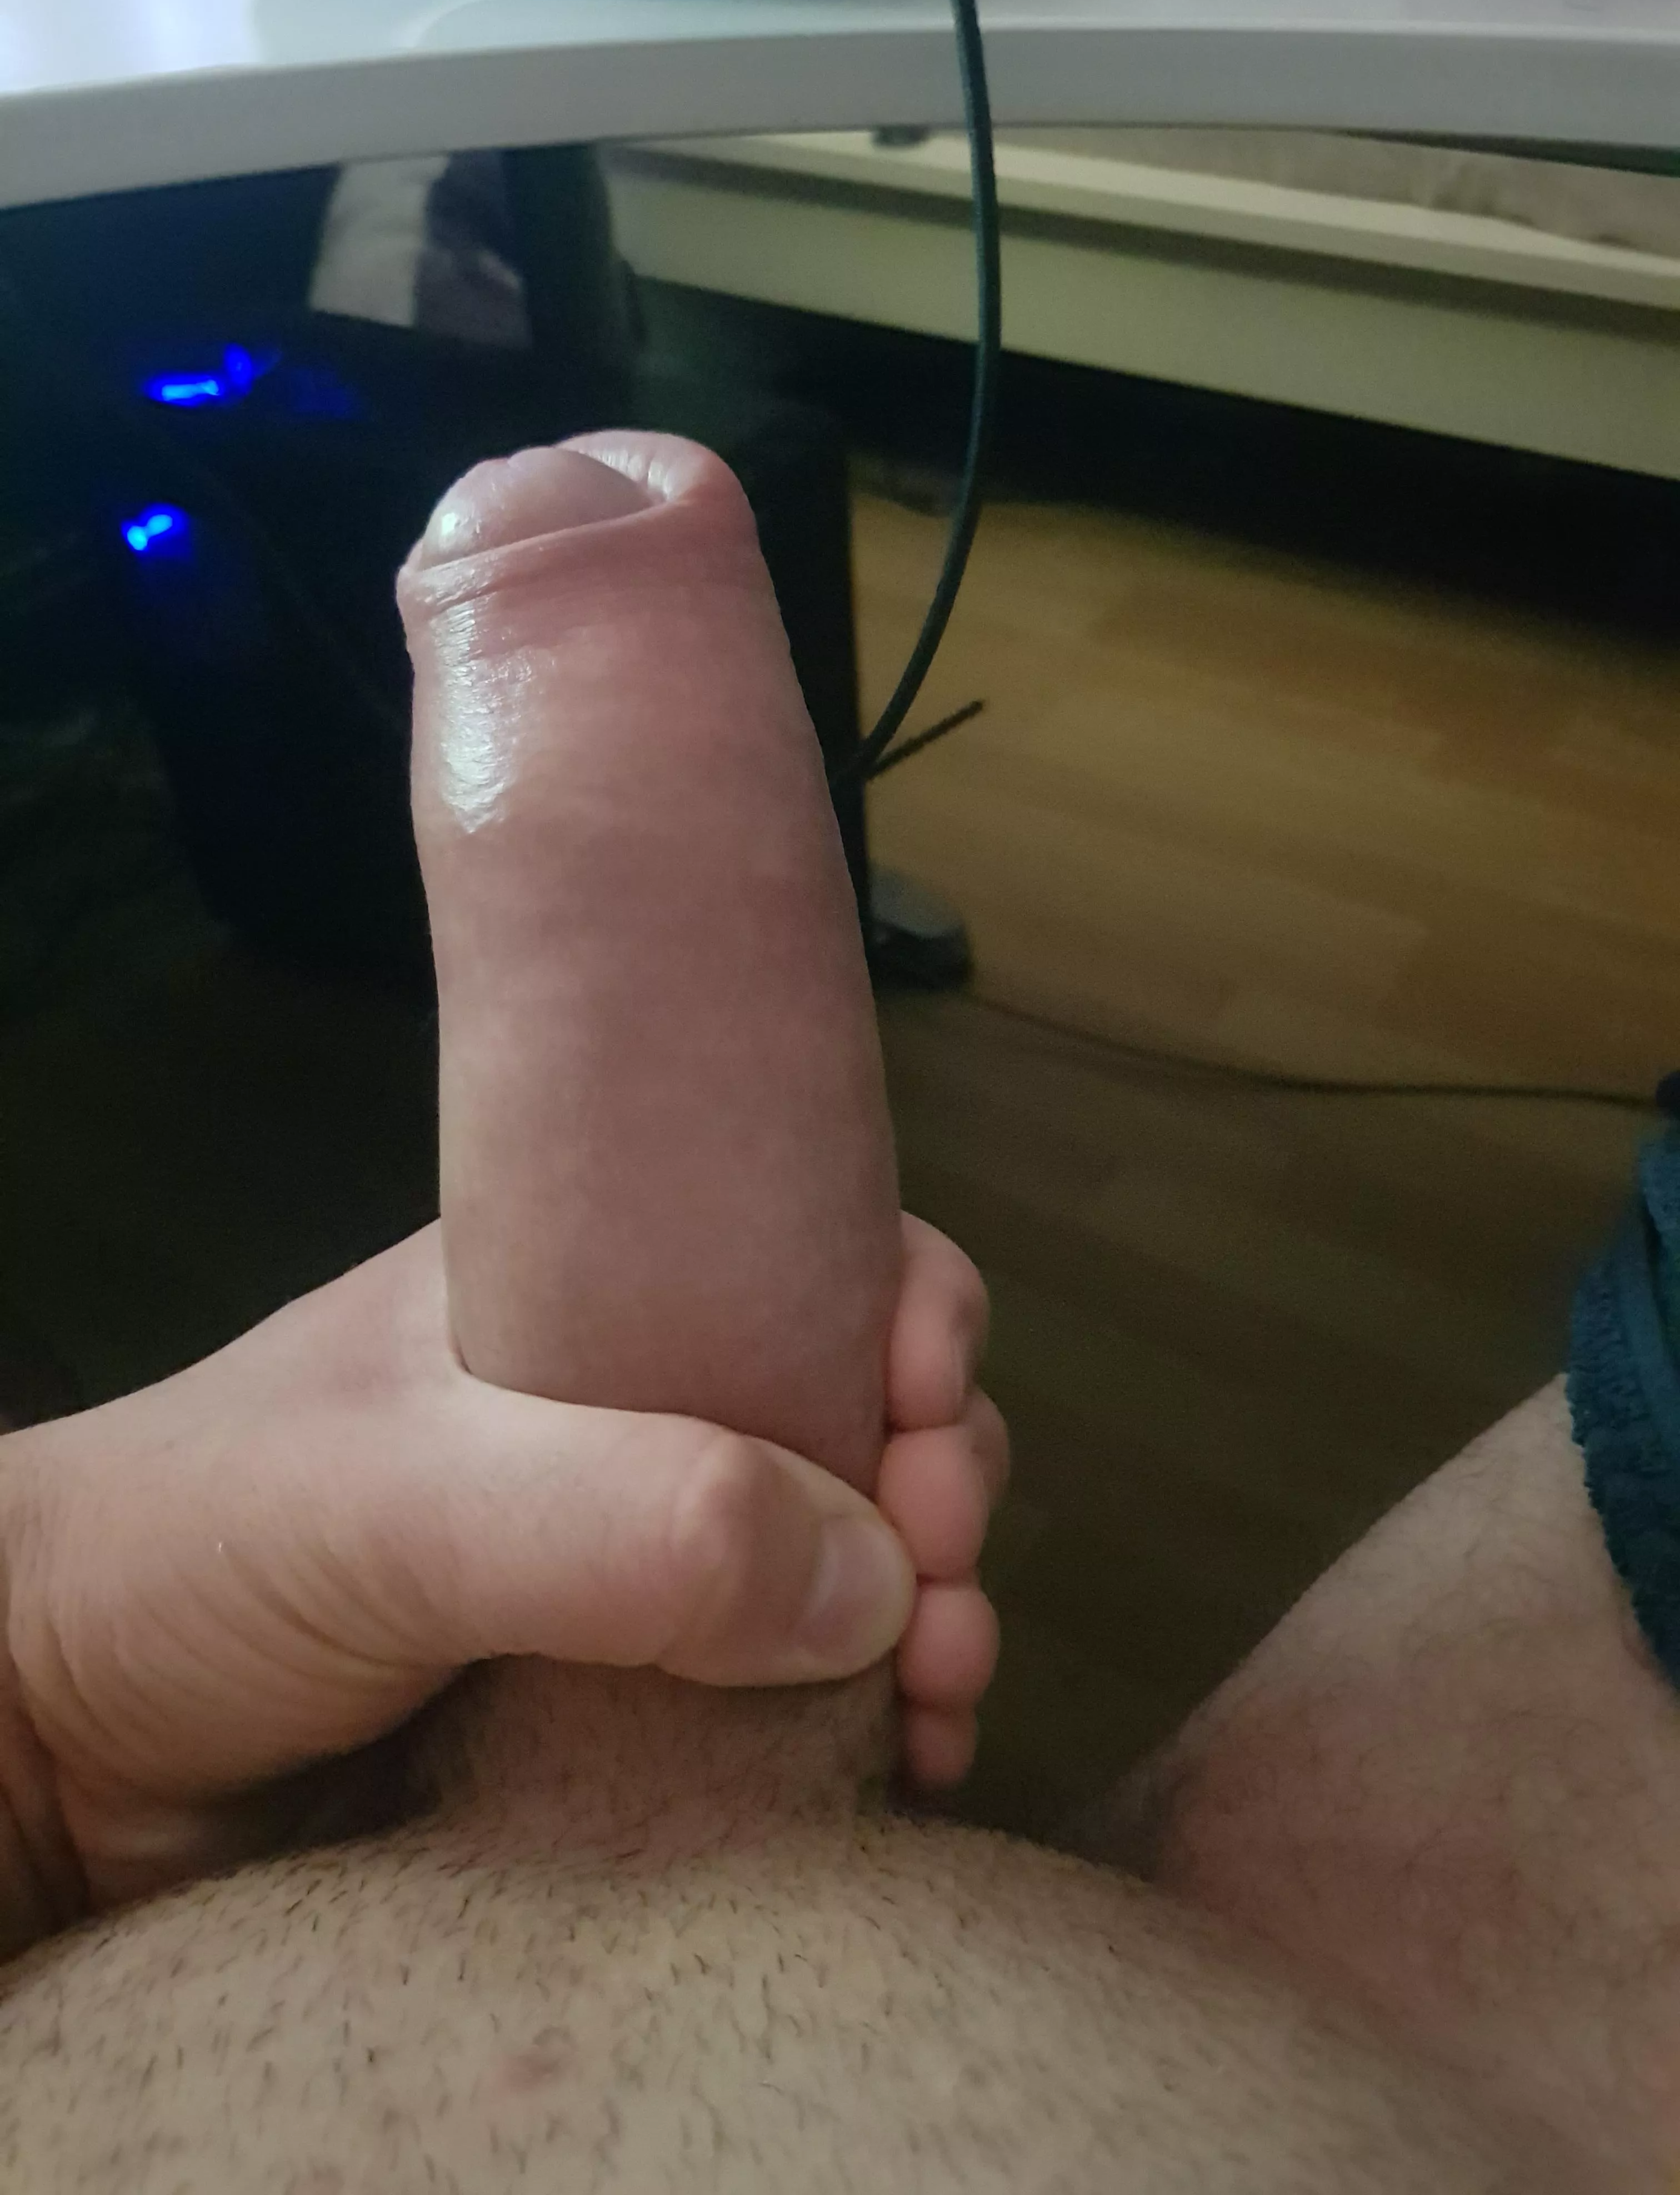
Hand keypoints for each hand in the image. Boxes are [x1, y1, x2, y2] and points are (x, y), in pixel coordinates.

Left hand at [0, 1216, 1001, 1948]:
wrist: (58, 1734)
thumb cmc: (200, 1548)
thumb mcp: (402, 1499)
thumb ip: (626, 1522)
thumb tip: (877, 1579)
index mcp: (589, 1285)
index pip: (807, 1253)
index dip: (909, 1320)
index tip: (933, 1420)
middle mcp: (629, 1403)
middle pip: (858, 1409)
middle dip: (946, 1491)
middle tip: (948, 1594)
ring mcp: (630, 1546)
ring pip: (846, 1550)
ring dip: (934, 1617)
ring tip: (946, 1700)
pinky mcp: (622, 1680)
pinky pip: (791, 1679)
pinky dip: (874, 1709)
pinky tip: (910, 1757)